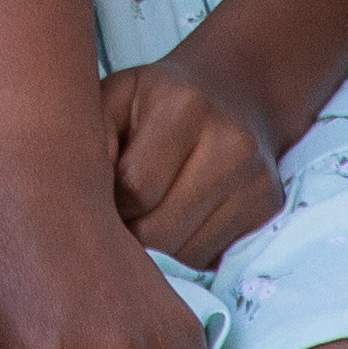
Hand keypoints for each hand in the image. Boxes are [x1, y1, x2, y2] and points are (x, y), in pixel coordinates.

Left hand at [105, 49, 287, 271]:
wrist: (232, 90)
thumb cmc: (156, 99)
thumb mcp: (115, 97)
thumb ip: (91, 138)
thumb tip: (78, 197)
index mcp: (183, 105)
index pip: (135, 187)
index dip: (109, 200)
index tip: (100, 191)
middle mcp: (230, 141)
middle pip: (162, 229)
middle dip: (129, 231)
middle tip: (118, 214)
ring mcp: (255, 177)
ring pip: (186, 253)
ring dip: (156, 247)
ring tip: (145, 214)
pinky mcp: (269, 206)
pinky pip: (211, 258)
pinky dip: (184, 251)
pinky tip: (176, 219)